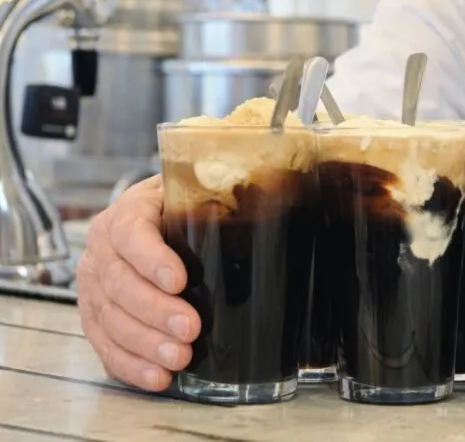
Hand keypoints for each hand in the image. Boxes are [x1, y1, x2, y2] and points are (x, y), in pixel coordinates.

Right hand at [76, 176, 199, 390]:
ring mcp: (93, 285)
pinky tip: (157, 376)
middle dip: (156, 311)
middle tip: (190, 328)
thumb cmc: (181, 209)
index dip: (152, 258)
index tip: (180, 280)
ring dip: (145, 343)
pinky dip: (131, 364)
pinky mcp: (95, 316)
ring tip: (179, 357)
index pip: (131, 232)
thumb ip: (217, 201)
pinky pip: (106, 344)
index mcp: (127, 212)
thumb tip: (263, 204)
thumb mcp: (194, 195)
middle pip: (120, 282)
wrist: (155, 219)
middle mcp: (102, 249)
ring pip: (110, 317)